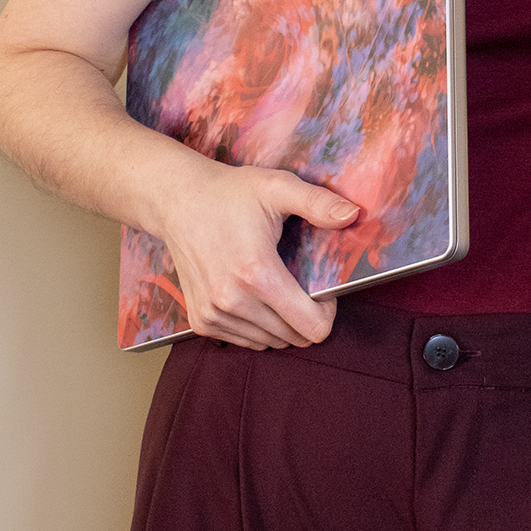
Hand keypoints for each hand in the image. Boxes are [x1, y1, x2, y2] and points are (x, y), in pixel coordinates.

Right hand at [157, 160, 360, 350]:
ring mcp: (213, 315)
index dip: (327, 311)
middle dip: (306, 315)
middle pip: (295, 338)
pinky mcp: (200, 322)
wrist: (177, 201)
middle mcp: (232, 302)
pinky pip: (246, 341)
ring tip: (274, 287)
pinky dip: (258, 327)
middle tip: (298, 283)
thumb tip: (354, 215)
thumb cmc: (229, 193)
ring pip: (271, 343)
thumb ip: (318, 203)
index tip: (321, 289)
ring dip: (282, 323)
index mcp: (257, 274)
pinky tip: (253, 295)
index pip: (312, 327)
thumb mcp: (277, 187)